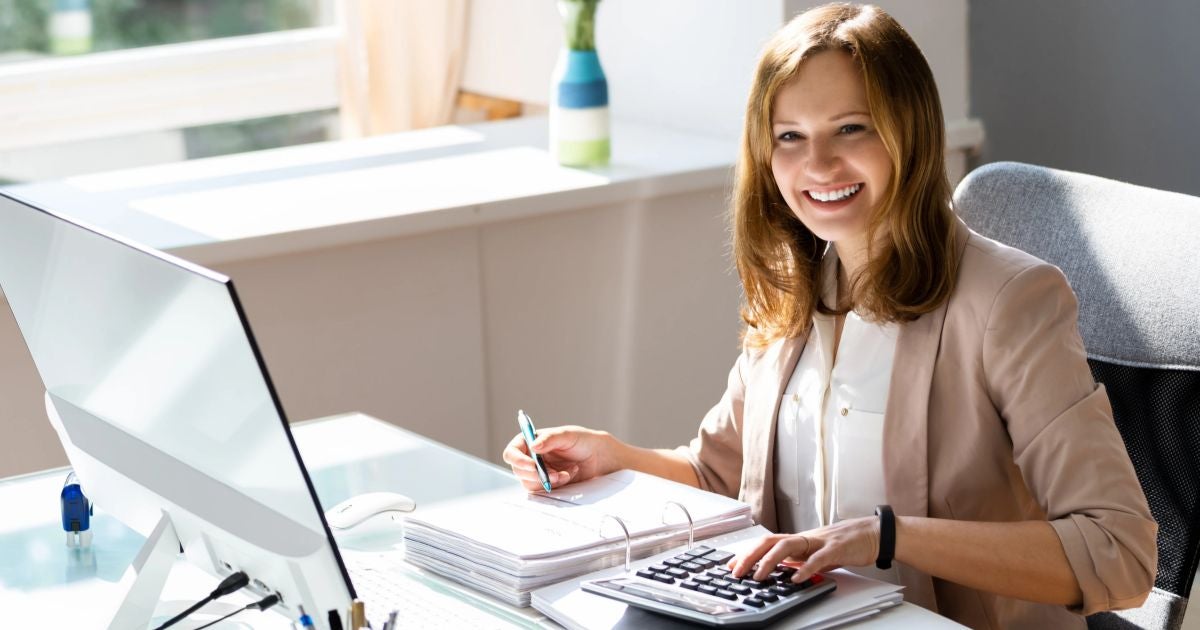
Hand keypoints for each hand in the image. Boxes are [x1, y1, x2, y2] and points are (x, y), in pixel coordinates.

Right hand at [501, 425, 621, 492]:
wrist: (599, 459)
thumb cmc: (583, 441)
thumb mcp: (568, 435)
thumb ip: (550, 438)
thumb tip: (533, 446)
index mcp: (531, 441)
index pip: (512, 451)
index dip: (518, 460)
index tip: (532, 465)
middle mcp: (531, 457)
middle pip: (518, 471)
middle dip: (536, 474)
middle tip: (553, 474)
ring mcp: (538, 472)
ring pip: (529, 483)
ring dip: (547, 481)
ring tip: (566, 474)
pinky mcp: (547, 484)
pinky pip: (543, 490)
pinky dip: (555, 486)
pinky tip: (568, 476)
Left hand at [730, 517, 879, 583]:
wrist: (874, 534)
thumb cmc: (846, 543)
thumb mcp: (817, 552)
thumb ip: (800, 559)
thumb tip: (782, 569)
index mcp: (799, 539)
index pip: (766, 542)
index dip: (747, 552)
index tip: (731, 565)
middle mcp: (805, 537)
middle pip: (770, 541)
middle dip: (750, 556)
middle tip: (736, 572)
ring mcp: (820, 541)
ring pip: (788, 546)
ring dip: (770, 561)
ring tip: (758, 576)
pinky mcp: (836, 548)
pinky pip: (818, 558)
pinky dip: (805, 568)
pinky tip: (795, 579)